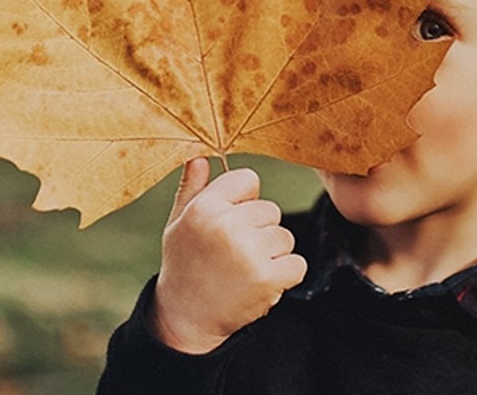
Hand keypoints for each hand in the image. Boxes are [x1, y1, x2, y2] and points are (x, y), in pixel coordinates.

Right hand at [150, 159, 307, 353]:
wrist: (186, 319)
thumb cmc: (184, 264)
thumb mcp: (179, 223)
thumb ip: (193, 189)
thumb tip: (201, 156)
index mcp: (205, 207)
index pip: (249, 179)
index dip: (243, 201)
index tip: (229, 222)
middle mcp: (226, 225)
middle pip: (270, 210)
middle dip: (258, 231)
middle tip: (233, 254)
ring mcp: (248, 252)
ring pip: (284, 237)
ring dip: (271, 255)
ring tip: (243, 270)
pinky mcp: (266, 278)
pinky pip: (297, 264)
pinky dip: (285, 276)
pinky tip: (259, 283)